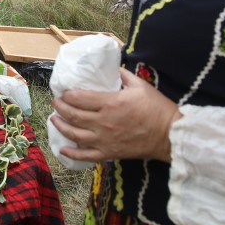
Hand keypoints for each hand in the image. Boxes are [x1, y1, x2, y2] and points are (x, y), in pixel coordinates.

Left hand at [50, 68, 180, 162]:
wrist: (170, 135)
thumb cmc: (157, 109)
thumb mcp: (140, 85)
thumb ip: (124, 76)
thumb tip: (114, 69)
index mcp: (110, 103)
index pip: (79, 98)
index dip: (67, 95)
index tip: (63, 92)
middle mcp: (103, 122)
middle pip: (73, 115)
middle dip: (60, 107)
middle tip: (56, 103)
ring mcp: (104, 139)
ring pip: (75, 134)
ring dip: (61, 126)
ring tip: (54, 120)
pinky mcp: (109, 153)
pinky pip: (86, 155)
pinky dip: (72, 153)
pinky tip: (62, 149)